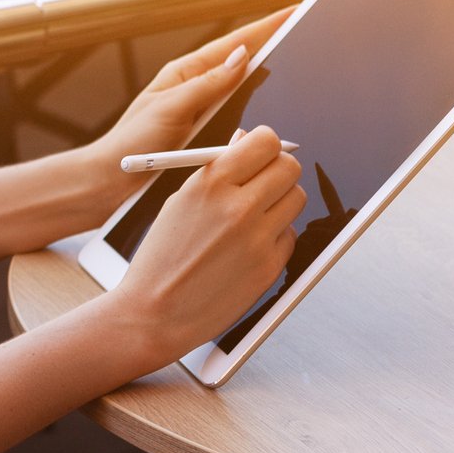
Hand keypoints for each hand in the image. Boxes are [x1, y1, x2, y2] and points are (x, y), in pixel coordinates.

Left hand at [79, 5, 294, 208]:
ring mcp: (202, 111)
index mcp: (185, 73)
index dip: (266, 27)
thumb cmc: (133, 142)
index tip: (294, 11)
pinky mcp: (205, 134)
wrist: (112, 180)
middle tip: (306, 31)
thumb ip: (207, 84)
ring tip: (300, 60)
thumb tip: (241, 56)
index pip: (234, 44)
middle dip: (274, 45)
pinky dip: (259, 108)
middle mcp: (196, 88)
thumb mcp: (171, 109)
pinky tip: (277, 111)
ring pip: (244, 88)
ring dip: (270, 75)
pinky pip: (239, 115)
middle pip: (243, 61)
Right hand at [106, 125, 305, 367]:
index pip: (265, 142)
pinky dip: (275, 235)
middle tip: (264, 178)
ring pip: (297, 199)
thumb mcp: (180, 201)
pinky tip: (249, 245)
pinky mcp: (270, 267)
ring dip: (280, 200)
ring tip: (254, 213)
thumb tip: (247, 141)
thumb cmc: (162, 256)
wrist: (156, 312)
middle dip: (278, 168)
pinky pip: (290, 235)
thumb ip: (217, 170)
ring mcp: (258, 239)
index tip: (262, 150)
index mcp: (210, 184)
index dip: (267, 143)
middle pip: (289, 168)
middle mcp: (238, 208)